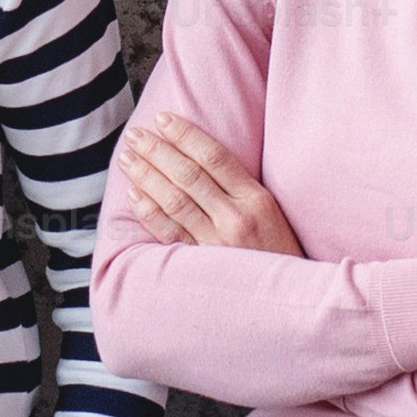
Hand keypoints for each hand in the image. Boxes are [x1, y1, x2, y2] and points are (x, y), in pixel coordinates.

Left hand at [119, 114, 300, 256]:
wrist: (289, 297)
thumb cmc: (280, 252)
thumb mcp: (272, 212)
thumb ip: (241, 189)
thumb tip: (201, 159)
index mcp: (256, 199)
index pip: (214, 157)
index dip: (185, 135)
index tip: (163, 119)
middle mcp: (236, 217)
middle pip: (189, 175)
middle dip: (157, 151)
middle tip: (134, 135)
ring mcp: (217, 242)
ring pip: (174, 201)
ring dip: (147, 176)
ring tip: (127, 159)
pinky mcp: (203, 264)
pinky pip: (170, 233)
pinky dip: (150, 213)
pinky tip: (135, 196)